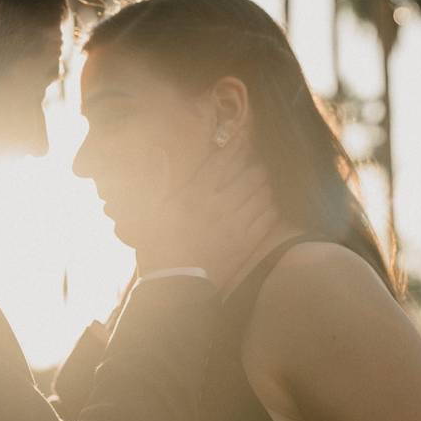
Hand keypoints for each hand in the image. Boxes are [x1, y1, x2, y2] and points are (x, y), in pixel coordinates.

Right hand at [136, 135, 279, 289]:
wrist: (173, 284)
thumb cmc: (157, 245)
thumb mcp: (150, 209)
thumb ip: (158, 179)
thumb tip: (160, 152)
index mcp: (195, 193)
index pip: (225, 159)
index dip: (238, 145)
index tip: (243, 136)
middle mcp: (219, 204)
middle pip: (251, 174)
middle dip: (255, 165)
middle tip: (254, 163)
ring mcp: (236, 224)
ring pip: (263, 194)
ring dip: (264, 185)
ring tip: (261, 183)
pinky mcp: (246, 243)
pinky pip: (268, 218)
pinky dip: (270, 208)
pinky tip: (265, 206)